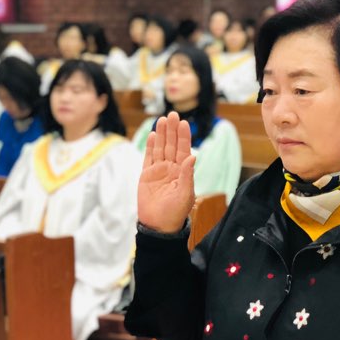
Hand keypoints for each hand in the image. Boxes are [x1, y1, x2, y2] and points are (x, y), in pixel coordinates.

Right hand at [137, 112, 195, 232]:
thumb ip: (187, 174)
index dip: (184, 136)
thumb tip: (192, 156)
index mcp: (183, 172)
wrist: (158, 225)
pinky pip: (149, 157)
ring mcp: (159, 170)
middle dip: (172, 130)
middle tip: (172, 114)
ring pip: (160, 148)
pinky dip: (150, 146)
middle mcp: (172, 168)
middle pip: (172, 145)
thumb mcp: (185, 194)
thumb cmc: (175, 212)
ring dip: (162, 134)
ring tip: (162, 119)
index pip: (184, 150)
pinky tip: (153, 135)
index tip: (184, 122)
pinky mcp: (147, 175)